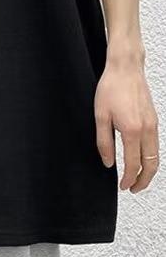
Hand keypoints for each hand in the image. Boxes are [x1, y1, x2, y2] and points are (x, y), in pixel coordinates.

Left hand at [94, 43, 158, 192]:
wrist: (125, 67)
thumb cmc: (110, 88)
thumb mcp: (100, 115)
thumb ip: (103, 141)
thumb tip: (108, 162)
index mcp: (131, 130)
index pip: (133, 164)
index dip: (128, 179)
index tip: (123, 186)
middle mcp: (146, 129)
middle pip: (150, 165)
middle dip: (143, 181)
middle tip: (133, 189)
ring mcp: (153, 124)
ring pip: (156, 156)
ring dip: (149, 171)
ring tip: (139, 178)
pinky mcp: (154, 119)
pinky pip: (156, 145)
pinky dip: (152, 157)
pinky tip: (142, 159)